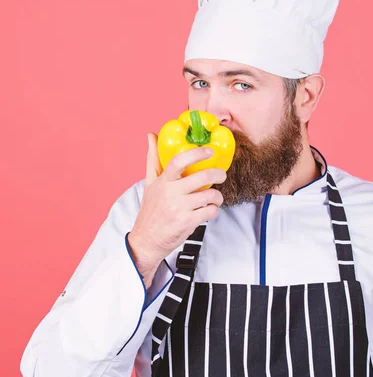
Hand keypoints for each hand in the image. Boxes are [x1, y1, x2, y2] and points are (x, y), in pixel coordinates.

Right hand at [128, 132, 226, 268]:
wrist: (146, 241)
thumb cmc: (150, 211)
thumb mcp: (150, 184)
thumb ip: (153, 159)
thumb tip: (151, 135)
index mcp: (163, 182)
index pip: (179, 161)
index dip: (196, 154)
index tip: (209, 150)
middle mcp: (170, 193)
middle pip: (202, 177)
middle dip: (218, 174)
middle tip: (222, 174)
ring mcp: (179, 208)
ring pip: (210, 195)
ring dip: (217, 196)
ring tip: (214, 198)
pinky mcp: (187, 223)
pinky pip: (210, 211)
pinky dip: (214, 210)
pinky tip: (209, 210)